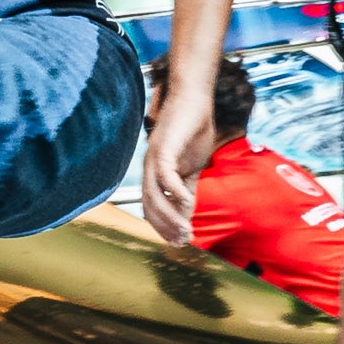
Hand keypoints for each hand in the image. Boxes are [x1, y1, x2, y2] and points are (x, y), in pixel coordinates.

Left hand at [142, 82, 215, 246]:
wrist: (194, 101)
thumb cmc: (193, 131)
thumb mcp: (192, 167)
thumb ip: (188, 189)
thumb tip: (188, 213)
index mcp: (155, 174)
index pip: (154, 207)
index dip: (164, 226)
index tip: (179, 242)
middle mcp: (149, 168)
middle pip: (151, 205)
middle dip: (166, 226)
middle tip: (182, 242)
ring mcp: (154, 157)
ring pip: (155, 194)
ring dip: (170, 215)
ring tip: (185, 230)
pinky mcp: (163, 147)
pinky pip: (165, 174)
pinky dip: (174, 191)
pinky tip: (186, 204)